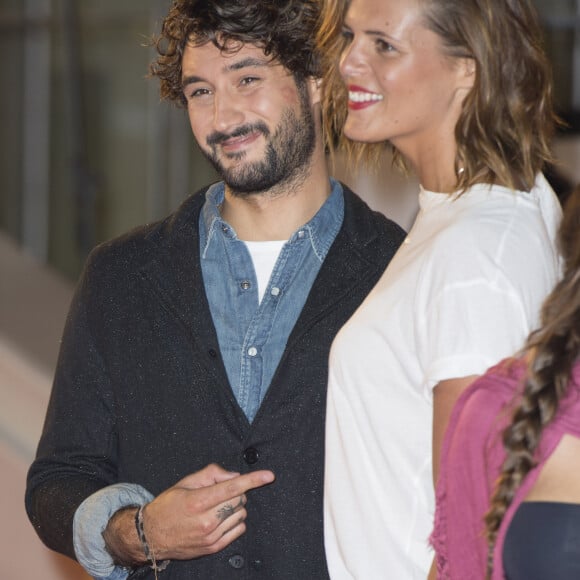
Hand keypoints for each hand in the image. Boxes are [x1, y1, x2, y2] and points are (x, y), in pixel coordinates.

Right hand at [142, 464, 274, 560]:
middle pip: (239, 499)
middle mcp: (206, 520)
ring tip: (218, 506)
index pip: (232, 487)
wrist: (151, 535)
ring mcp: (211, 536)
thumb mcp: (186, 482)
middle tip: (220, 493)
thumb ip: (212, 474)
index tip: (269, 475)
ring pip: (241, 514)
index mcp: (198, 501)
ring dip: (235, 506)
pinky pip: (239, 529)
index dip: (252, 480)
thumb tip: (234, 476)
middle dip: (235, 492)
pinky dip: (235, 520)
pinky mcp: (213, 547)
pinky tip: (221, 518)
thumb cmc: (168, 505)